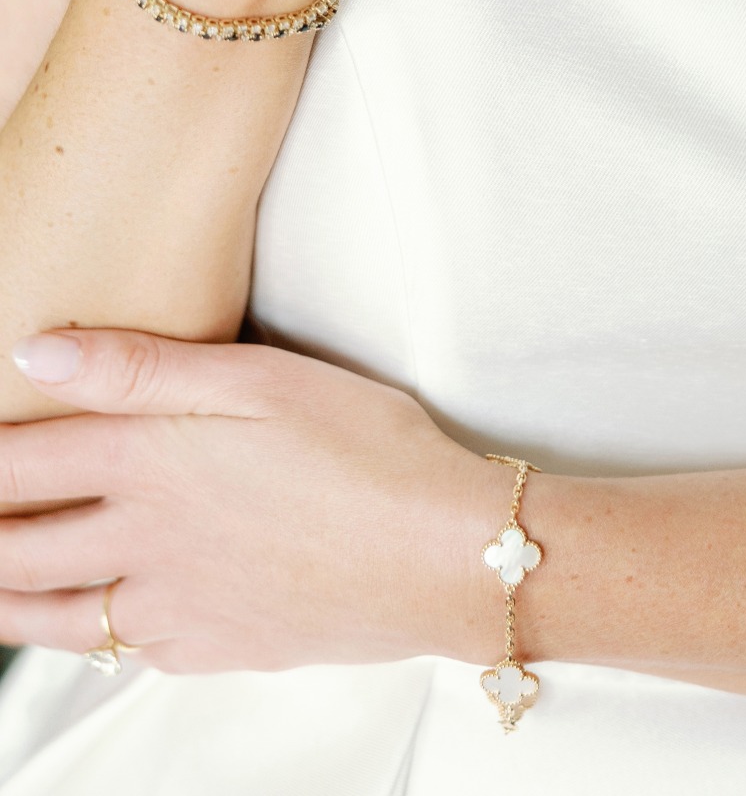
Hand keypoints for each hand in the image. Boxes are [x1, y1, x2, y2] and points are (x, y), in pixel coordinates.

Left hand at [0, 330, 493, 673]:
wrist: (442, 555)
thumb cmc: (365, 449)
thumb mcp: (259, 378)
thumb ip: (143, 366)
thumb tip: (35, 354)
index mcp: (148, 463)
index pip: (18, 466)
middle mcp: (144, 544)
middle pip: (17, 553)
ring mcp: (175, 609)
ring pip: (57, 619)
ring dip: (9, 603)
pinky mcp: (214, 649)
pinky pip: (129, 652)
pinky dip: (96, 638)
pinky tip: (102, 622)